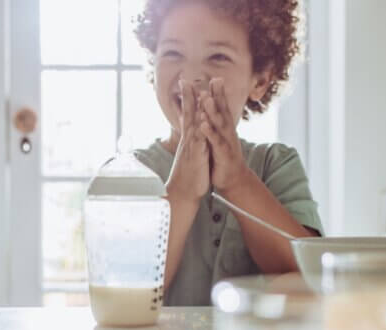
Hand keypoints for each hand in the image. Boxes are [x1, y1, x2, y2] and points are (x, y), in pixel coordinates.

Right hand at [166, 79, 210, 203]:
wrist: (183, 192)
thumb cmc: (188, 174)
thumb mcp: (190, 153)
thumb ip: (190, 140)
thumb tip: (189, 130)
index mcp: (189, 138)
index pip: (187, 114)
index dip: (187, 99)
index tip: (187, 82)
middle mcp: (188, 140)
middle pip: (188, 114)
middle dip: (187, 97)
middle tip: (186, 80)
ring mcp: (192, 147)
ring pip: (193, 124)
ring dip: (195, 108)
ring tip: (197, 92)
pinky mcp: (197, 155)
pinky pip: (199, 139)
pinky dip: (200, 128)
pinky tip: (202, 118)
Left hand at [197, 78, 250, 192]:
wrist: (232, 180)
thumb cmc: (223, 158)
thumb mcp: (218, 139)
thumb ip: (216, 125)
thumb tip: (211, 112)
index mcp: (225, 129)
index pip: (222, 108)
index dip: (219, 94)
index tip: (215, 78)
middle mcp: (228, 133)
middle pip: (223, 111)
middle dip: (218, 96)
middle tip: (214, 80)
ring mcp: (226, 143)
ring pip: (220, 124)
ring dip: (213, 111)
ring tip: (206, 98)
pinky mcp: (223, 154)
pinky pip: (215, 142)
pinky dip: (209, 132)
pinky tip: (202, 124)